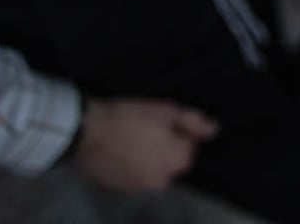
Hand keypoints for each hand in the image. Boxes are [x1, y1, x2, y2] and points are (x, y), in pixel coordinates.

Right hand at [72, 98, 217, 191]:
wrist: (85, 133)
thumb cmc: (129, 118)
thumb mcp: (167, 111)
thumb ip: (194, 122)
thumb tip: (213, 130)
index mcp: (178, 161)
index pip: (190, 146)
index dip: (179, 131)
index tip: (162, 121)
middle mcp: (163, 181)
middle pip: (172, 160)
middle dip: (165, 145)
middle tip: (146, 128)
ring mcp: (139, 187)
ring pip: (153, 168)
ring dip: (149, 156)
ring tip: (131, 137)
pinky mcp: (120, 188)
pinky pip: (135, 174)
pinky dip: (132, 164)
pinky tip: (120, 149)